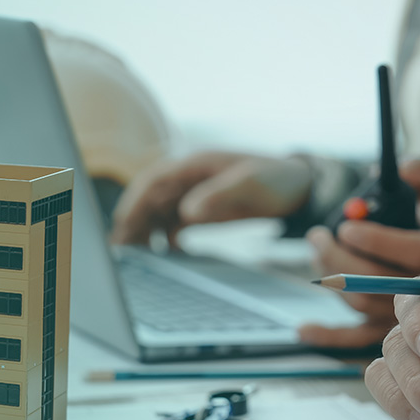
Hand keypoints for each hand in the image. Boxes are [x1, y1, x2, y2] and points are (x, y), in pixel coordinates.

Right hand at [111, 151, 313, 246]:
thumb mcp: (249, 184)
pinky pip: (172, 224)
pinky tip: (166, 254)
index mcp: (194, 164)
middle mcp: (187, 178)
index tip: (123, 222)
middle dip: (132, 221)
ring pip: (156, 212)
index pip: (152, 181)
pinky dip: (164, 238)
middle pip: (149, 198)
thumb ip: (218, 195)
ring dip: (143, 231)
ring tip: (135, 255)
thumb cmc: (275, 179)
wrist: (299, 188)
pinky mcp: (200, 210)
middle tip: (120, 247)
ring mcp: (192, 194)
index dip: (134, 201)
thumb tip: (187, 211)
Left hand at [299, 160, 419, 348]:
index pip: (409, 252)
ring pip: (361, 303)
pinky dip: (328, 337)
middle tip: (317, 236)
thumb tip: (400, 168)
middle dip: (337, 257)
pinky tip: (303, 329)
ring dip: (330, 278)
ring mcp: (408, 316)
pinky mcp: (388, 332)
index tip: (345, 227)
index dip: (372, 240)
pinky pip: (357, 341)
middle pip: (376, 281)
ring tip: (317, 252)